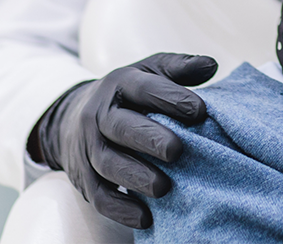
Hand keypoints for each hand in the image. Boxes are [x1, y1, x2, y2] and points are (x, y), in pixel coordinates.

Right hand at [33, 52, 217, 228]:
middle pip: (120, 127)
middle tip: (177, 150)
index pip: (142, 88)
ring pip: (108, 164)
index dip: (170, 97)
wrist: (72, 118)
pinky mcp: (84, 179)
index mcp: (119, 85)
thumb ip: (178, 69)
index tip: (201, 111)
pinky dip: (121, 210)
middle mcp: (99, 116)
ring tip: (163, 188)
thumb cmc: (126, 97)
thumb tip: (210, 65)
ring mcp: (88, 148)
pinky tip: (146, 217)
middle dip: (148, 139)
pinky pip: (100, 197)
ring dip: (135, 177)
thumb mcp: (148, 73)